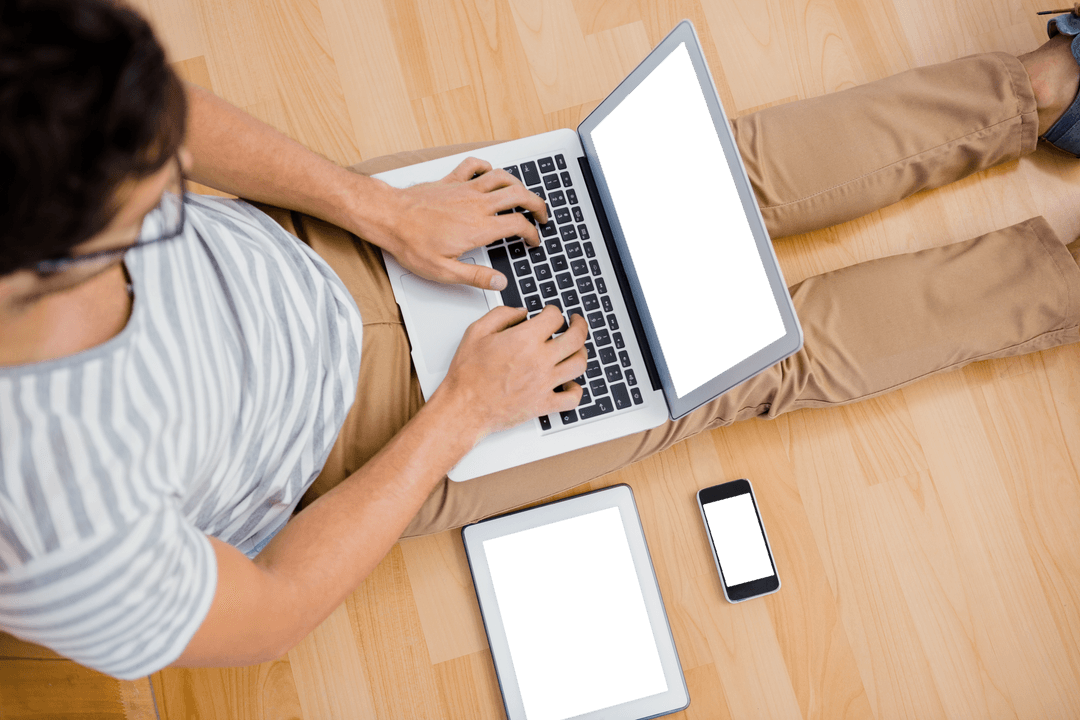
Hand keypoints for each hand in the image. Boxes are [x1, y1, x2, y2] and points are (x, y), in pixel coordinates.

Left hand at [364, 157, 548, 290]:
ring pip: (502, 177)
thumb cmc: (411, 243)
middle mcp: (476, 204)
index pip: (518, 225)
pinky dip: (487, 167)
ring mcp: (464, 189)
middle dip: (537, 204)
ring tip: (524, 194)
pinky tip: (490, 173)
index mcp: (479, 228)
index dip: (532, 234)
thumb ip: (476, 278)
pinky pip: (474, 165)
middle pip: (519, 195)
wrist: (389, 217)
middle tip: (542, 215)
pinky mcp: (451, 180)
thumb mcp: (444, 271)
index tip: (532, 241)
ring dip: (518, 184)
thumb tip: (499, 283)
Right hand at [435, 305, 588, 440]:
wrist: (464, 408)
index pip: (555, 318)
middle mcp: (539, 360)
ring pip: (579, 365)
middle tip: (576, 323)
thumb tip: (521, 312)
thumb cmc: (467, 374)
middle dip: (579, 325)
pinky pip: (572, 398)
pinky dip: (576, 389)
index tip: (550, 313)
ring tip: (577, 349)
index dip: (554, 311)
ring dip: (581, 353)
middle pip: (576, 338)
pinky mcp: (543, 404)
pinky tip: (570, 383)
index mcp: (524, 340)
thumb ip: (502, 315)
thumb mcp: (477, 332)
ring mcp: (544, 384)